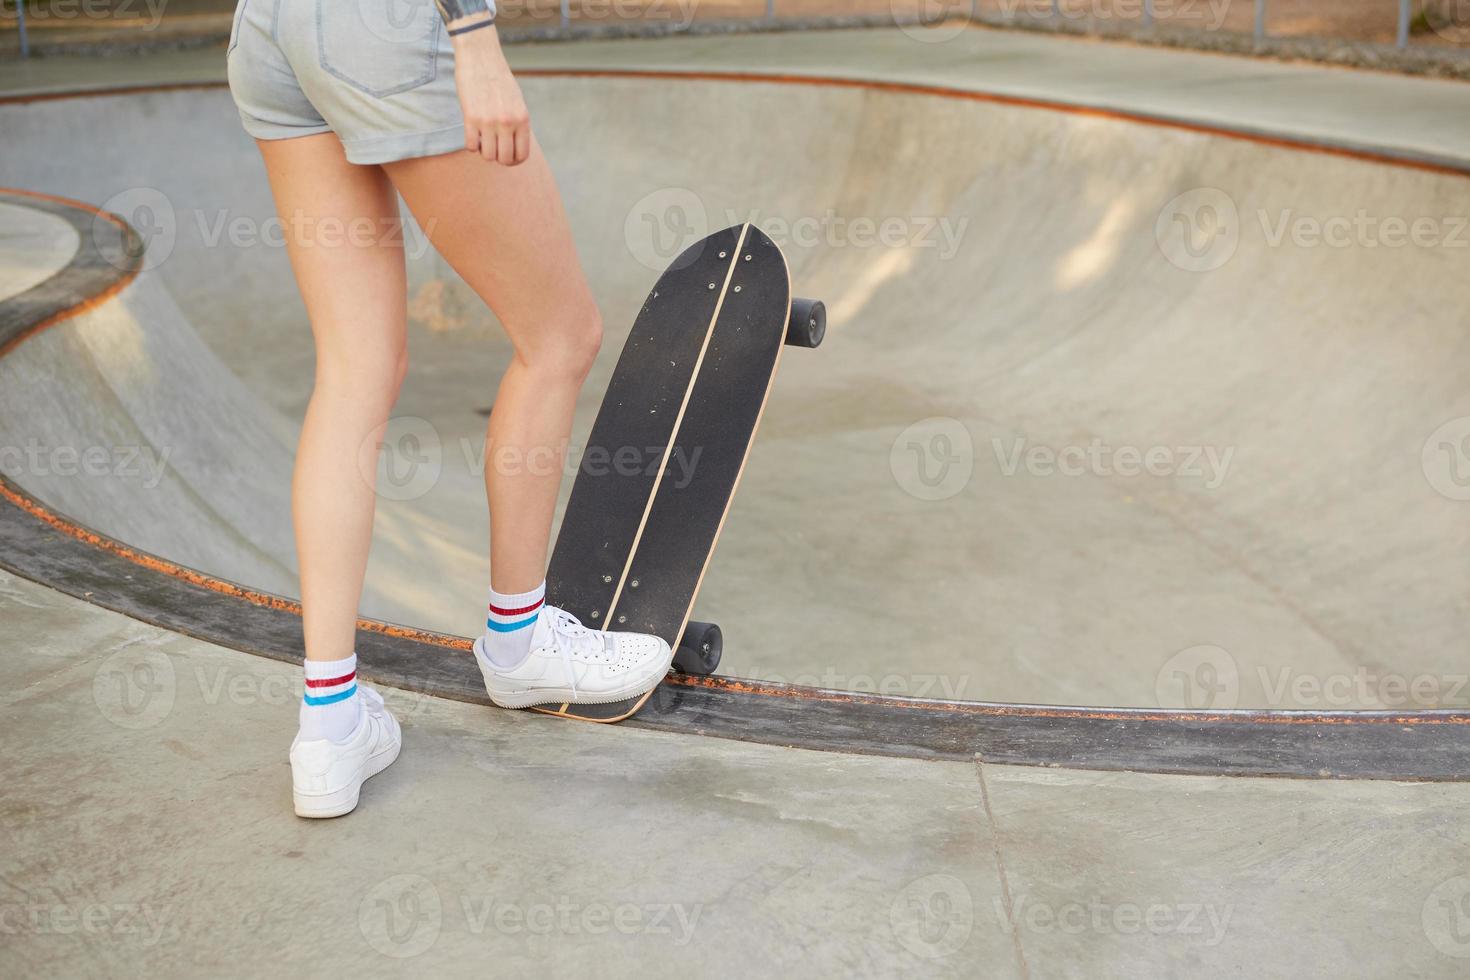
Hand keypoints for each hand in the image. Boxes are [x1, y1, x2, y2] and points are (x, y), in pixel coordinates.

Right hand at [451, 25, 529, 165]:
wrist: (481, 57)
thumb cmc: (499, 79)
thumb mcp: (517, 102)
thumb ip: (518, 124)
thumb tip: (514, 148)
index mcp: (522, 119)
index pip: (522, 155)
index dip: (513, 161)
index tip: (506, 155)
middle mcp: (508, 122)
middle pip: (504, 160)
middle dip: (498, 158)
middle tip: (492, 147)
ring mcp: (489, 121)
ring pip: (487, 156)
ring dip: (483, 152)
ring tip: (482, 139)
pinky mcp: (471, 117)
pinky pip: (470, 146)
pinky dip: (471, 145)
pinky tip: (472, 134)